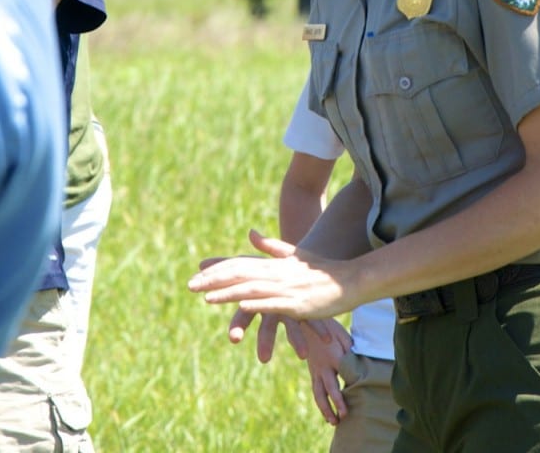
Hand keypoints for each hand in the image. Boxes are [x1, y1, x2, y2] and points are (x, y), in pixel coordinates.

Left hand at [189, 229, 353, 326]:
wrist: (350, 279)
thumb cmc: (323, 269)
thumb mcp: (295, 254)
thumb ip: (272, 246)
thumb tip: (250, 233)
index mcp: (275, 264)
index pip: (239, 264)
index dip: (217, 270)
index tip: (195, 277)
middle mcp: (278, 273)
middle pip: (241, 275)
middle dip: (214, 281)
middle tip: (190, 286)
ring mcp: (287, 289)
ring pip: (253, 289)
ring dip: (229, 293)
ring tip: (207, 298)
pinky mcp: (298, 304)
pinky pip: (275, 304)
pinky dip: (258, 304)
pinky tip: (242, 306)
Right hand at [300, 318, 353, 424]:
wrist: (306, 322)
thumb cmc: (328, 326)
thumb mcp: (342, 334)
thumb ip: (350, 348)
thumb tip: (358, 362)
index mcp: (333, 356)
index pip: (342, 377)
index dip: (345, 392)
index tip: (352, 403)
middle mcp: (323, 366)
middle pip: (329, 389)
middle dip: (336, 404)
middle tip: (343, 417)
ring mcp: (315, 370)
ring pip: (319, 394)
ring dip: (325, 409)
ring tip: (333, 422)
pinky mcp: (312, 372)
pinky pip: (316, 390)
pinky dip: (321, 402)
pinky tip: (326, 411)